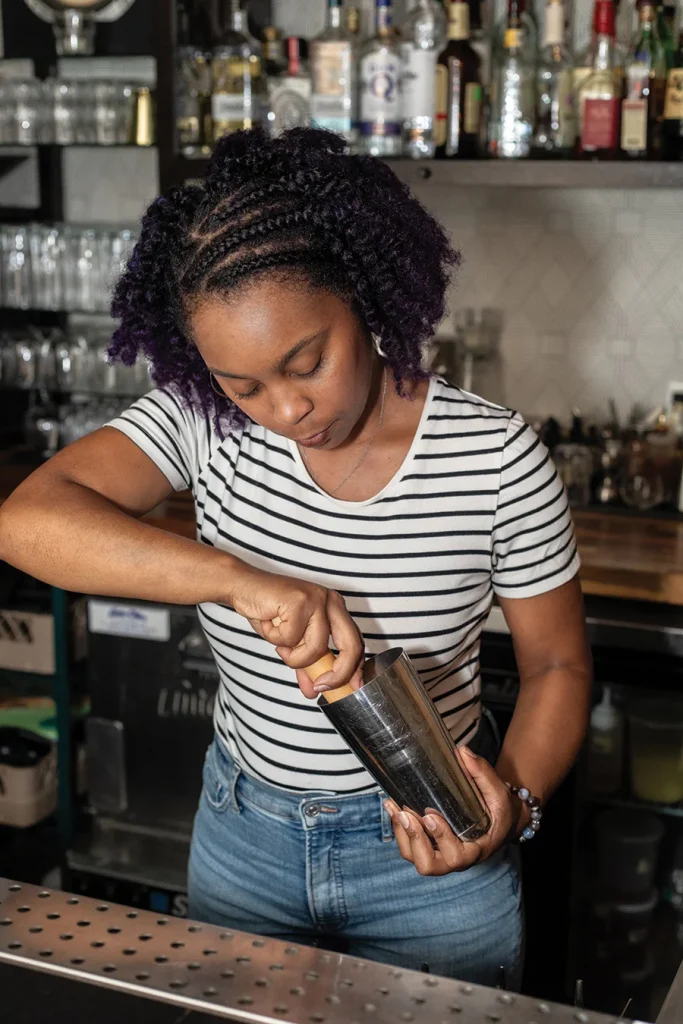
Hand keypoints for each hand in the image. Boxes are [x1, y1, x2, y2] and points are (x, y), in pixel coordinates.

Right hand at [227, 563, 363, 698]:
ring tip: (279, 643)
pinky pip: (291, 638)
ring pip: (316, 648)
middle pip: (350, 646)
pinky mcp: (299, 600)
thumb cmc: (268, 611)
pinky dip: (275, 638)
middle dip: (338, 674)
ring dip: (292, 656)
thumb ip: (306, 664)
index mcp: (335, 609)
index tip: (350, 688)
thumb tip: (314, 691)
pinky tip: (269, 623)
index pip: (356, 643)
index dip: (354, 669)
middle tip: (319, 687)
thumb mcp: (292, 642)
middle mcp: (331, 602)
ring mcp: (317, 599)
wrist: (243, 587)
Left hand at [384, 747, 523, 874]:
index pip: (455, 857)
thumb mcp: (498, 793)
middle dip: (413, 840)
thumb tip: (462, 752)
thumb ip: (482, 773)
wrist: (500, 820)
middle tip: (406, 815)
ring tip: (394, 807)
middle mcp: (454, 858)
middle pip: (428, 865)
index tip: (431, 816)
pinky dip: (397, 828)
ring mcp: (439, 854)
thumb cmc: (499, 810)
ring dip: (401, 834)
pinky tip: (391, 806)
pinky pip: (408, 846)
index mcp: (474, 850)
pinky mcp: (429, 846)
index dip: (440, 839)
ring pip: (413, 856)